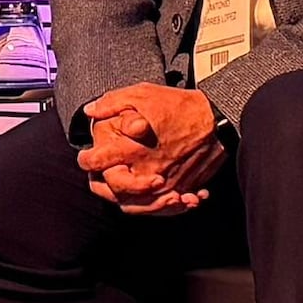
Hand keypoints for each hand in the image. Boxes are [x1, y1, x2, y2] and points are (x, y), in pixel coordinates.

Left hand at [78, 83, 227, 215]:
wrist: (217, 119)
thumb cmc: (180, 106)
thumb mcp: (142, 94)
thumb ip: (112, 103)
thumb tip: (90, 111)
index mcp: (131, 148)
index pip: (96, 163)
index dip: (85, 160)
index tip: (85, 156)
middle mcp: (146, 170)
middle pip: (112, 191)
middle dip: (101, 184)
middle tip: (100, 175)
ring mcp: (165, 184)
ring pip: (135, 205)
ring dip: (124, 199)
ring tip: (120, 188)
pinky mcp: (181, 189)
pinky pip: (161, 208)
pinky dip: (153, 206)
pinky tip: (149, 196)